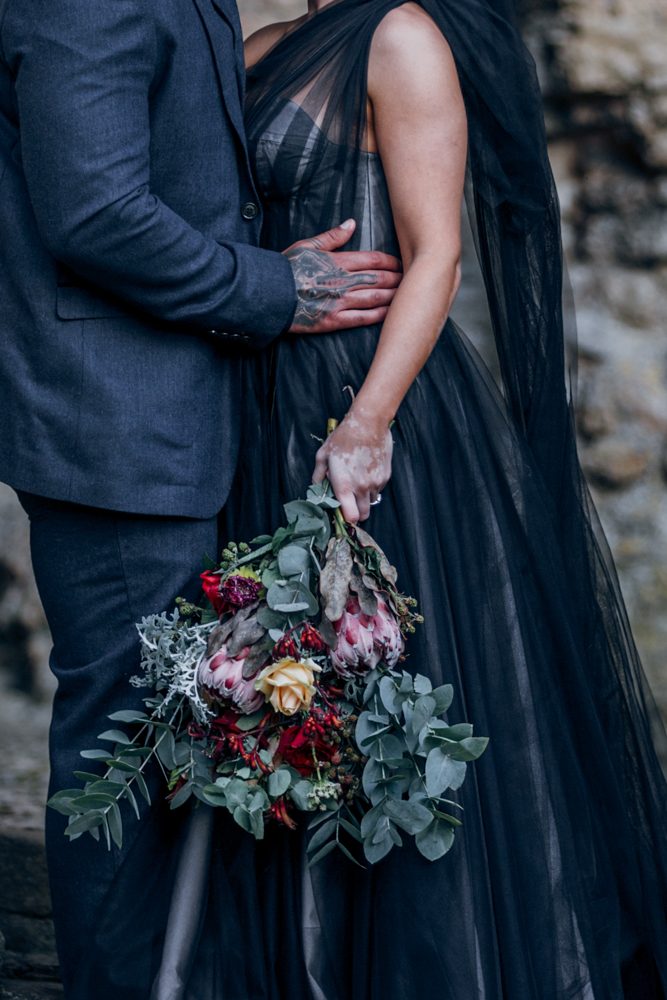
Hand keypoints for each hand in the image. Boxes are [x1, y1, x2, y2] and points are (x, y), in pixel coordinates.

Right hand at [284, 219, 401, 333]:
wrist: (269, 294)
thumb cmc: (286, 269)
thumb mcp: (307, 245)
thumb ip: (332, 236)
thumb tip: (351, 223)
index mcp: (338, 262)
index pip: (373, 259)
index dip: (391, 261)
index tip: (401, 263)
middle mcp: (343, 282)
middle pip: (379, 279)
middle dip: (398, 279)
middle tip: (411, 280)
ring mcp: (340, 302)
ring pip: (375, 298)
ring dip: (393, 296)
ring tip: (407, 296)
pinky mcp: (334, 320)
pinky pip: (362, 318)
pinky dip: (379, 315)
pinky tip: (390, 314)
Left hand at [312, 408, 392, 522]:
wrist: (368, 423)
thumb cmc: (344, 437)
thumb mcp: (323, 455)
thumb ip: (318, 475)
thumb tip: (315, 487)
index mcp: (344, 485)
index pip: (349, 516)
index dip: (346, 519)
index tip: (341, 514)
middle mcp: (361, 488)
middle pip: (362, 515)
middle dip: (356, 514)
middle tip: (349, 503)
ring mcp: (376, 483)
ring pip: (371, 502)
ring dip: (364, 499)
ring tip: (357, 482)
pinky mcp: (385, 476)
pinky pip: (378, 490)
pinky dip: (372, 487)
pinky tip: (366, 472)